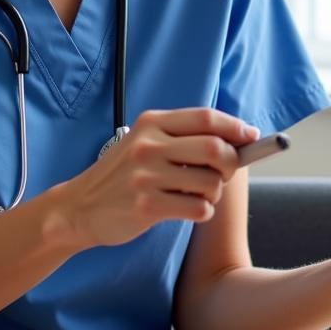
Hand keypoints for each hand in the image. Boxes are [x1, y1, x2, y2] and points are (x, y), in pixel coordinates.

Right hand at [48, 108, 259, 249]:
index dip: (235, 127)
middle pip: (215, 148)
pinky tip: (189, 210)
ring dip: (215, 192)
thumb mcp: (145, 142)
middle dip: (231, 163)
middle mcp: (149, 145)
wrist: (79, 208)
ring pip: (210, 182)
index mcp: (152, 123)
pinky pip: (198, 208)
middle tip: (225, 173)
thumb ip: (183, 136)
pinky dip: (203, 211)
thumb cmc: (123, 175)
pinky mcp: (146, 206)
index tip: (252, 136)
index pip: (206, 118)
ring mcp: (146, 176)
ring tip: (200, 194)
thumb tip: (237, 138)